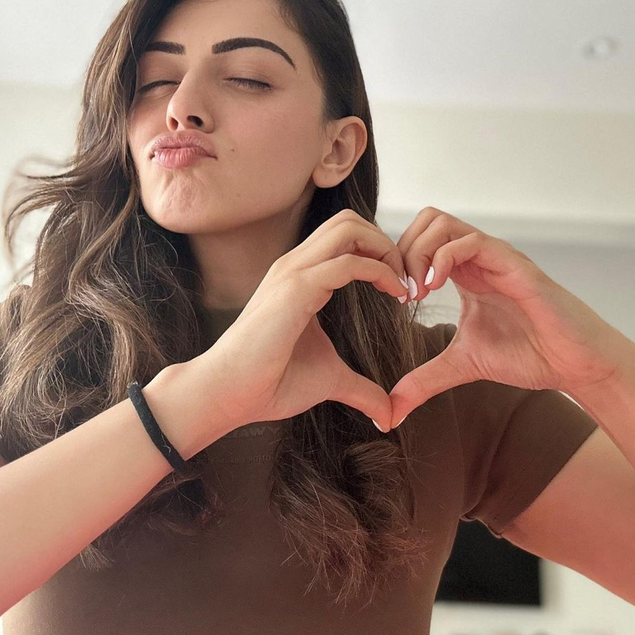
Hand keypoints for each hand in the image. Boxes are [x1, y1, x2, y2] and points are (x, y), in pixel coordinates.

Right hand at [203, 209, 408, 432]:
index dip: (379, 252)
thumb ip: (360, 389)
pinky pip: (348, 263)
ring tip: (401, 284)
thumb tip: (388, 414)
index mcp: (300, 276)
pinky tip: (395, 295)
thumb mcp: (329, 380)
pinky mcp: (296, 289)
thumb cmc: (270, 382)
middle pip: (349, 221)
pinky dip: (380, 271)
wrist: (229, 393)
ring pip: (349, 228)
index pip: (345, 236)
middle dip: (386, 242)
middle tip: (405, 279)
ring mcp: (294, 272)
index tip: (401, 287)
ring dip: (385, 250)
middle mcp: (296, 265)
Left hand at [388, 207, 629, 428]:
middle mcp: (478, 257)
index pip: (420, 237)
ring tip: (418, 291)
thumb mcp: (462, 365)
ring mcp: (496, 257)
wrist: (575, 365)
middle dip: (402, 250)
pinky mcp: (514, 265)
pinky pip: (471, 242)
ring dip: (418, 252)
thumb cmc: (529, 355)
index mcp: (464, 271)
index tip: (395, 297)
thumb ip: (425, 380)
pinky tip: (435, 289)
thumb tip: (391, 410)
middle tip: (402, 290)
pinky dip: (442, 259)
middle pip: (427, 220)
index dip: (397, 260)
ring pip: (442, 223)